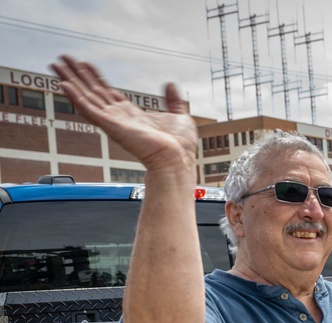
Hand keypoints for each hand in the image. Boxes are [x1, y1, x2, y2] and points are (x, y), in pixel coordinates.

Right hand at [51, 56, 197, 171]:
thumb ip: (174, 100)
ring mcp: (114, 122)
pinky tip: (64, 85)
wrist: (178, 159)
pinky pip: (89, 109)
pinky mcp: (111, 126)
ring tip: (56, 66)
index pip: (108, 93)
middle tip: (62, 60)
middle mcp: (119, 117)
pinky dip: (76, 97)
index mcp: (132, 115)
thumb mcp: (179, 115)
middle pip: (92, 92)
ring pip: (86, 97)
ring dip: (71, 80)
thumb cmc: (180, 146)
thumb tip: (171, 85)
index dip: (96, 78)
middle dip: (77, 75)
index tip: (85, 65)